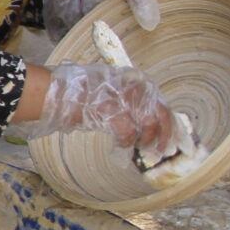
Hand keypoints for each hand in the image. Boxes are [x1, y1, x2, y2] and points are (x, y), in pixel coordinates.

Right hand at [33, 62, 179, 154]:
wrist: (59, 93)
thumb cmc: (80, 92)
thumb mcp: (111, 88)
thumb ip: (129, 98)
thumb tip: (145, 119)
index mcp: (136, 79)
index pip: (160, 102)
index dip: (167, 121)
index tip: (169, 136)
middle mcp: (135, 86)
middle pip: (161, 113)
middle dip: (164, 134)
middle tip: (161, 150)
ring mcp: (124, 98)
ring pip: (149, 124)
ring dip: (146, 140)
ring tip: (139, 148)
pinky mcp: (113, 111)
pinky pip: (128, 133)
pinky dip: (126, 143)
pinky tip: (120, 146)